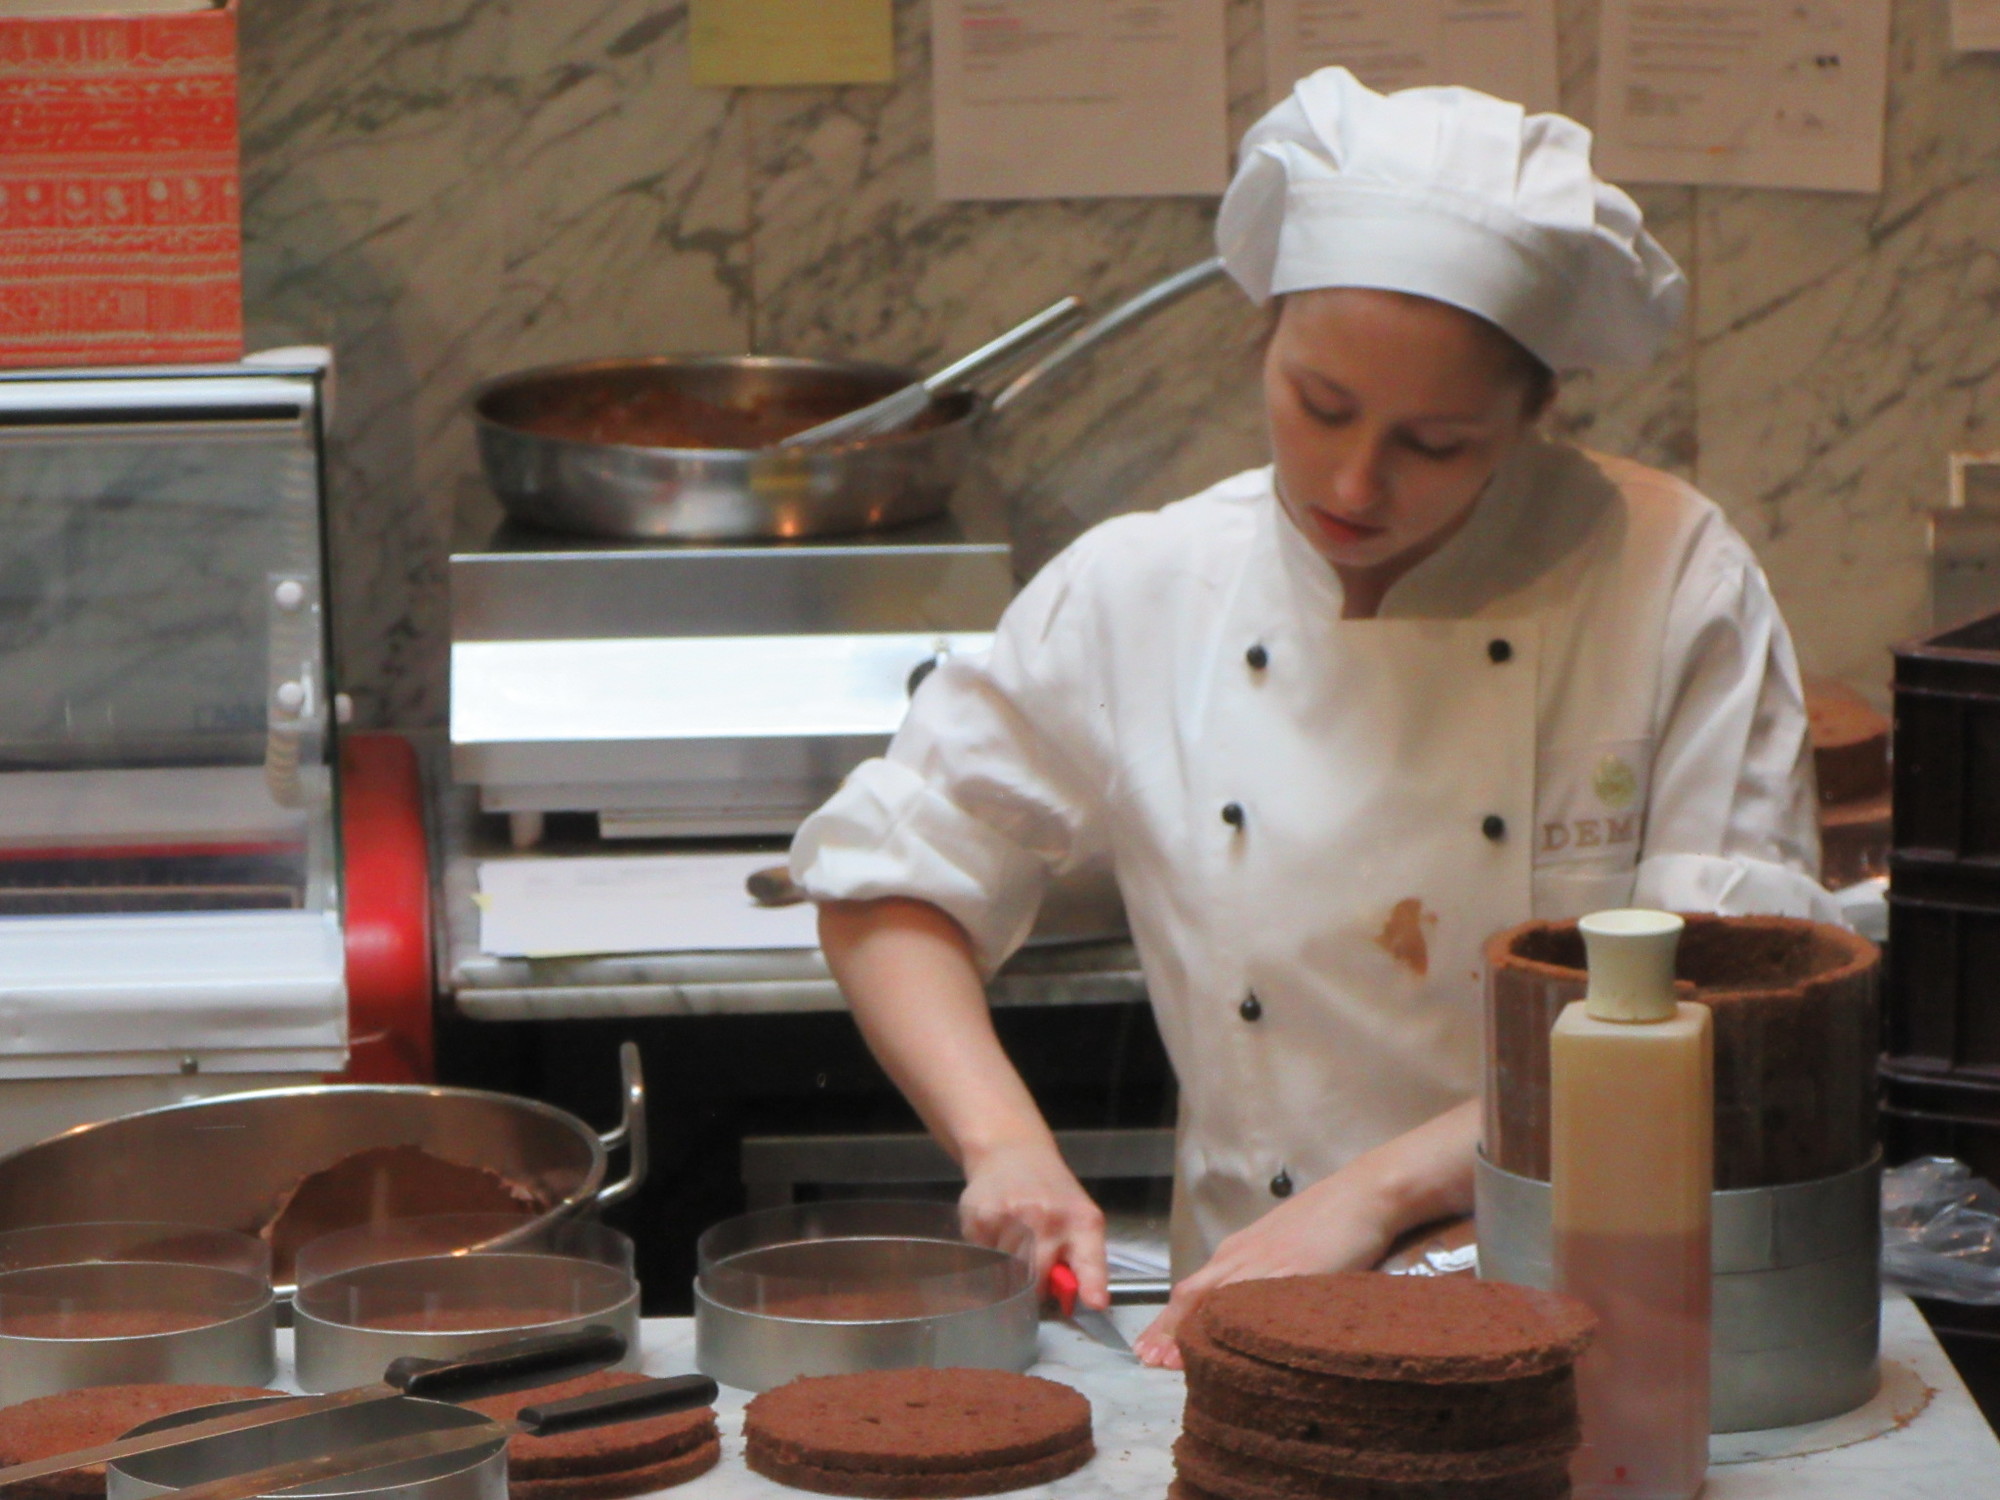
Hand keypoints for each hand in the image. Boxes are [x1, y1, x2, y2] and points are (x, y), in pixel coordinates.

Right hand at [959, 1139, 1109, 1309]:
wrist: (1012, 1152)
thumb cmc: (1052, 1194)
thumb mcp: (1079, 1218)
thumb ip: (1082, 1260)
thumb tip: (1082, 1303)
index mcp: (1081, 1221)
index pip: (1089, 1259)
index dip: (1092, 1284)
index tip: (1096, 1303)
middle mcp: (1047, 1217)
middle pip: (1036, 1279)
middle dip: (1034, 1288)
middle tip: (1034, 1276)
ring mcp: (1011, 1216)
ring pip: (1007, 1272)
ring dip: (1009, 1268)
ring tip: (1015, 1240)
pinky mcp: (980, 1216)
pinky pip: (982, 1257)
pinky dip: (987, 1252)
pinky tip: (996, 1229)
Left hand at [1130, 1169, 1396, 1367]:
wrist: (1363, 1193)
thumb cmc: (1326, 1218)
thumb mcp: (1281, 1246)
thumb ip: (1260, 1272)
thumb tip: (1243, 1307)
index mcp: (1237, 1251)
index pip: (1192, 1290)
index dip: (1169, 1321)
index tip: (1149, 1348)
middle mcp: (1242, 1256)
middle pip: (1192, 1295)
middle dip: (1168, 1330)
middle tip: (1148, 1360)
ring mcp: (1266, 1264)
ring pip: (1214, 1298)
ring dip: (1190, 1330)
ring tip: (1170, 1360)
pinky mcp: (1295, 1272)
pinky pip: (1257, 1302)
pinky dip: (1235, 1324)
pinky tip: (1224, 1346)